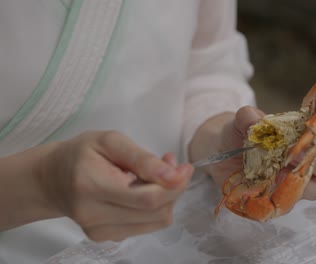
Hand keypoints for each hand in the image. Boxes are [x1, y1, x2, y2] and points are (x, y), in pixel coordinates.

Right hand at [37, 131, 192, 240]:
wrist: (52, 179)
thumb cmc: (81, 154)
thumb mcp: (110, 141)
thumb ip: (142, 158)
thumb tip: (173, 175)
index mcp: (92, 186)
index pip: (147, 199)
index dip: (174, 185)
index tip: (185, 168)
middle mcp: (94, 216)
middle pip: (155, 213)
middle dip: (174, 189)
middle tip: (172, 164)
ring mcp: (100, 231)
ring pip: (156, 221)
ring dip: (167, 197)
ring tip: (157, 173)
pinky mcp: (106, 237)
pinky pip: (146, 225)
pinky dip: (155, 207)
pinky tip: (144, 188)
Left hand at [190, 106, 315, 200]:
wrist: (221, 150)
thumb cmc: (240, 131)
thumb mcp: (242, 119)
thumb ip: (248, 116)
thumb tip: (255, 123)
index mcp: (299, 139)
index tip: (304, 143)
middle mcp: (300, 162)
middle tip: (299, 161)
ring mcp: (290, 182)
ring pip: (313, 191)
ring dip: (304, 188)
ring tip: (283, 180)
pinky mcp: (276, 199)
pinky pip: (286, 206)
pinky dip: (280, 203)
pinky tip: (264, 195)